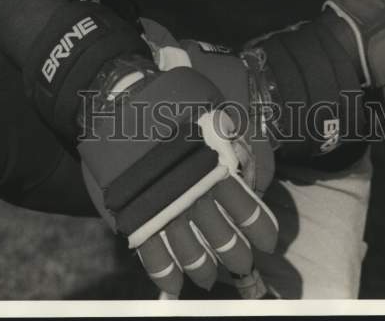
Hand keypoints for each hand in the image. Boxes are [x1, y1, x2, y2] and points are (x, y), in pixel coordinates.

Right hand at [78, 62, 277, 295]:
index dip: (260, 231)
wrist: (118, 99)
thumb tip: (245, 167)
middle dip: (235, 256)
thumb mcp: (208, 110)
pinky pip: (153, 254)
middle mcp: (193, 192)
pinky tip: (173, 284)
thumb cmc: (166, 101)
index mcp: (214, 167)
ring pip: (192, 253)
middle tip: (238, 264)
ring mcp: (164, 207)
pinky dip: (164, 272)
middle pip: (223, 240)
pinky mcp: (135, 215)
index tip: (266, 244)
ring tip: (208, 276)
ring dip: (203, 268)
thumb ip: (228, 139)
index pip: (246, 210)